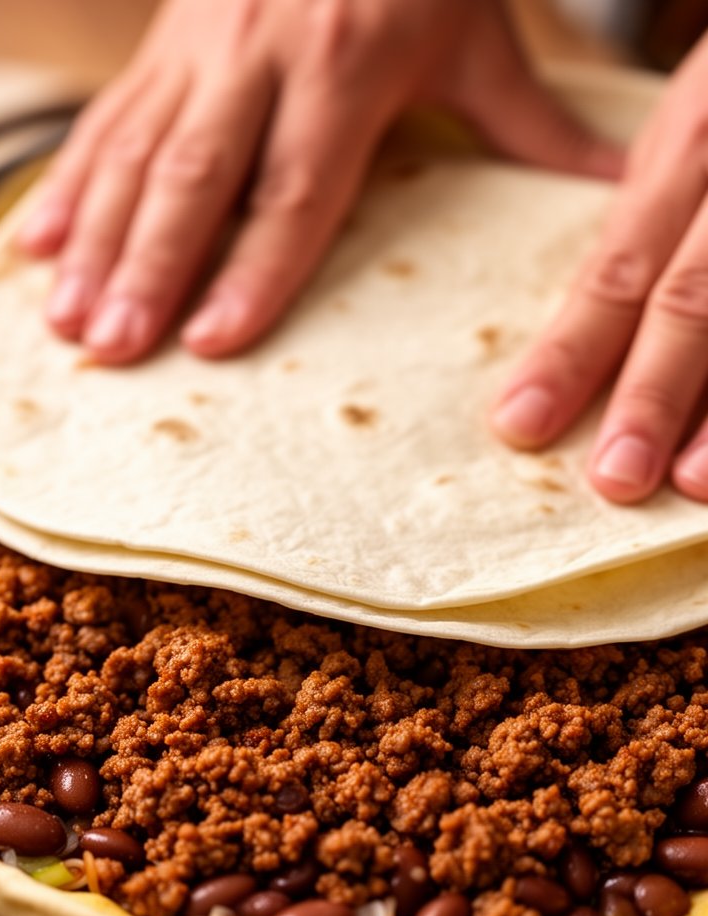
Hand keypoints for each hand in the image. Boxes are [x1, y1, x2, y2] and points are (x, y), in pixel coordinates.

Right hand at [18, 0, 618, 365]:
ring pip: (137, 154)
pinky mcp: (163, 39)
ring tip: (71, 321)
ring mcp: (199, 44)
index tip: (215, 342)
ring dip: (99, 242)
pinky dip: (71, 185)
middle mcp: (258, 54)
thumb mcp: (483, 37)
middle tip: (118, 348)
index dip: (254, 271)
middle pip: (197, 181)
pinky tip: (41, 245)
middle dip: (151, 270)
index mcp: (345, 63)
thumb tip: (612, 190)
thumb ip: (531, 123)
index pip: (294, 190)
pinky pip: (109, 121)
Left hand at [491, 34, 707, 504]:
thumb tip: (576, 335)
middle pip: (693, 301)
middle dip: (652, 396)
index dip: (570, 353)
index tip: (520, 423)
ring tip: (693, 484)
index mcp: (692, 150)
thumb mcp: (683, 135)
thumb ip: (639, 224)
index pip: (619, 269)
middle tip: (613, 478)